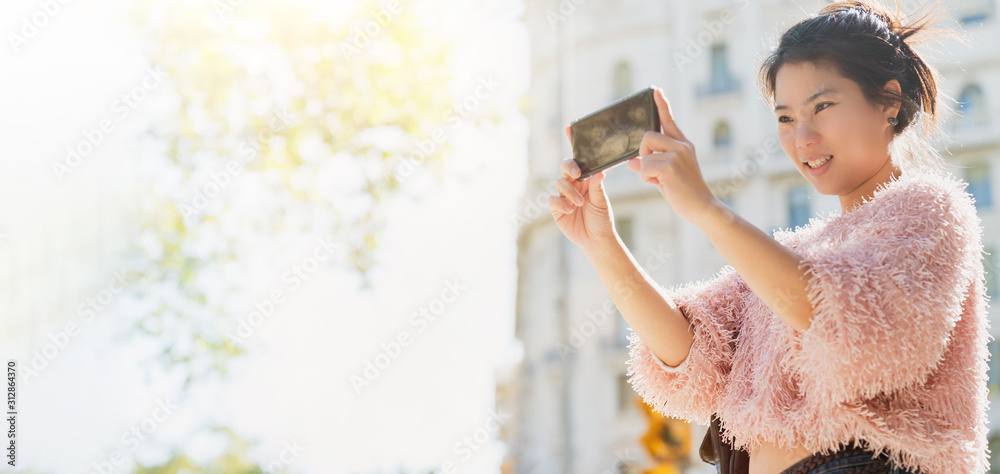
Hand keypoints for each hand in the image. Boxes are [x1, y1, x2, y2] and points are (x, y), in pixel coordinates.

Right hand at [548, 125, 616, 253]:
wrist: (596, 239)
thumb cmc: (602, 218)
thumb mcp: (602, 201)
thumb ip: (597, 186)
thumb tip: (598, 172)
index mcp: (586, 178)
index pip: (579, 158)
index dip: (573, 142)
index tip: (570, 127)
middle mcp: (573, 184)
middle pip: (565, 167)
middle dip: (569, 167)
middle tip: (576, 173)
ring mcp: (563, 195)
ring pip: (560, 183)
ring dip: (570, 192)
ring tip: (580, 203)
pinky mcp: (556, 208)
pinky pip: (553, 200)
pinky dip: (561, 203)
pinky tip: (569, 209)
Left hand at [627, 87, 718, 221]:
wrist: (701, 207)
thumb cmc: (684, 192)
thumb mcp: (666, 175)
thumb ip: (651, 164)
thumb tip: (631, 162)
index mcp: (683, 144)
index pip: (669, 120)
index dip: (661, 105)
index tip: (655, 90)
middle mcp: (681, 145)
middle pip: (647, 136)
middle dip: (644, 153)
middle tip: (654, 170)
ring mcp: (676, 154)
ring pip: (644, 155)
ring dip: (646, 170)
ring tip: (662, 180)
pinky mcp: (670, 166)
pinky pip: (644, 168)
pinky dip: (647, 179)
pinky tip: (662, 185)